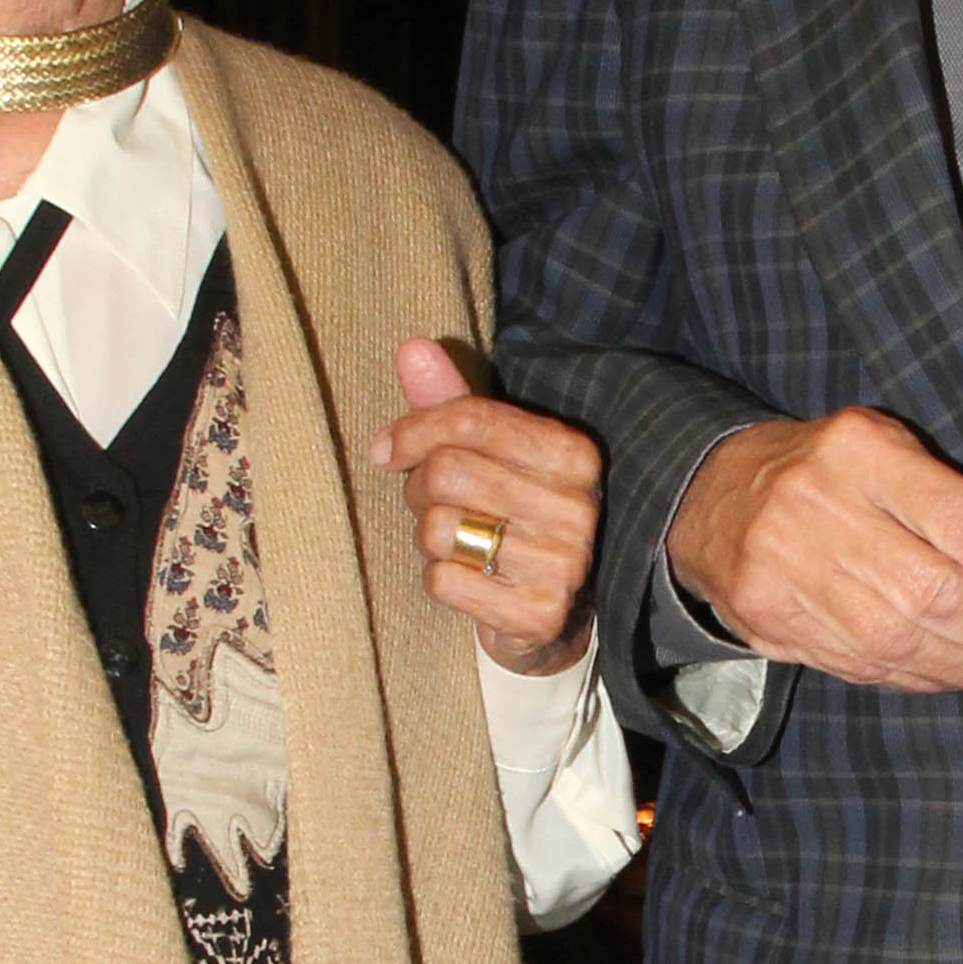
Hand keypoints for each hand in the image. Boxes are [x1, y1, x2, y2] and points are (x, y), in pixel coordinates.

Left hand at [376, 339, 602, 671]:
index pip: (470, 418)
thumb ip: (450, 400)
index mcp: (572, 452)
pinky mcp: (540, 615)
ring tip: (454, 541)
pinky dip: (439, 580)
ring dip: (428, 538)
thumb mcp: (487, 453)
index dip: (411, 430)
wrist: (549, 614)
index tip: (384, 449)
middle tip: (427, 503)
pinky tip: (467, 579)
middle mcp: (578, 506)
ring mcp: (564, 564)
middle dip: (418, 489)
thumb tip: (411, 347)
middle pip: (447, 472)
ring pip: (441, 529)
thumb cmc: (509, 516)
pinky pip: (444, 582)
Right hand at [661, 410, 962, 697]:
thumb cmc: (824, 472)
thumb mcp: (886, 451)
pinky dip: (918, 678)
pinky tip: (952, 676)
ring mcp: (787, 567)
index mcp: (861, 451)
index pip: (962, 524)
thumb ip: (950, 503)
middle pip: (934, 594)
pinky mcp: (770, 617)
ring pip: (898, 640)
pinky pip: (861, 663)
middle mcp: (819, 506)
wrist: (714, 496)